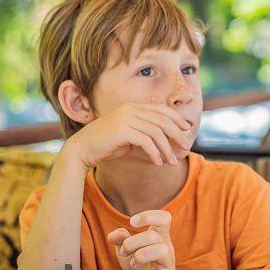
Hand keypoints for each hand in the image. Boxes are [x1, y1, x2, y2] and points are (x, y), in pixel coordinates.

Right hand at [65, 103, 192, 168]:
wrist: (81, 149)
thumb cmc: (107, 144)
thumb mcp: (129, 135)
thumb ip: (145, 132)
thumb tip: (168, 138)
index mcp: (132, 107)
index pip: (161, 109)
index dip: (177, 118)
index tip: (188, 128)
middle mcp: (130, 109)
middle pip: (163, 120)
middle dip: (177, 134)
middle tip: (186, 147)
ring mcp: (125, 118)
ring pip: (156, 132)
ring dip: (167, 149)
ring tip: (171, 162)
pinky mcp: (121, 131)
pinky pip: (146, 141)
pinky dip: (155, 153)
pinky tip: (158, 163)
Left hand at [107, 210, 177, 269]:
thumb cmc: (143, 269)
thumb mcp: (129, 253)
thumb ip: (122, 241)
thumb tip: (113, 234)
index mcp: (159, 237)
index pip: (164, 218)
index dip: (148, 215)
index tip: (132, 222)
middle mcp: (166, 248)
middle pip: (154, 235)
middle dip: (132, 243)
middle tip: (124, 252)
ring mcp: (168, 264)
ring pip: (161, 250)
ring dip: (140, 256)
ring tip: (133, 264)